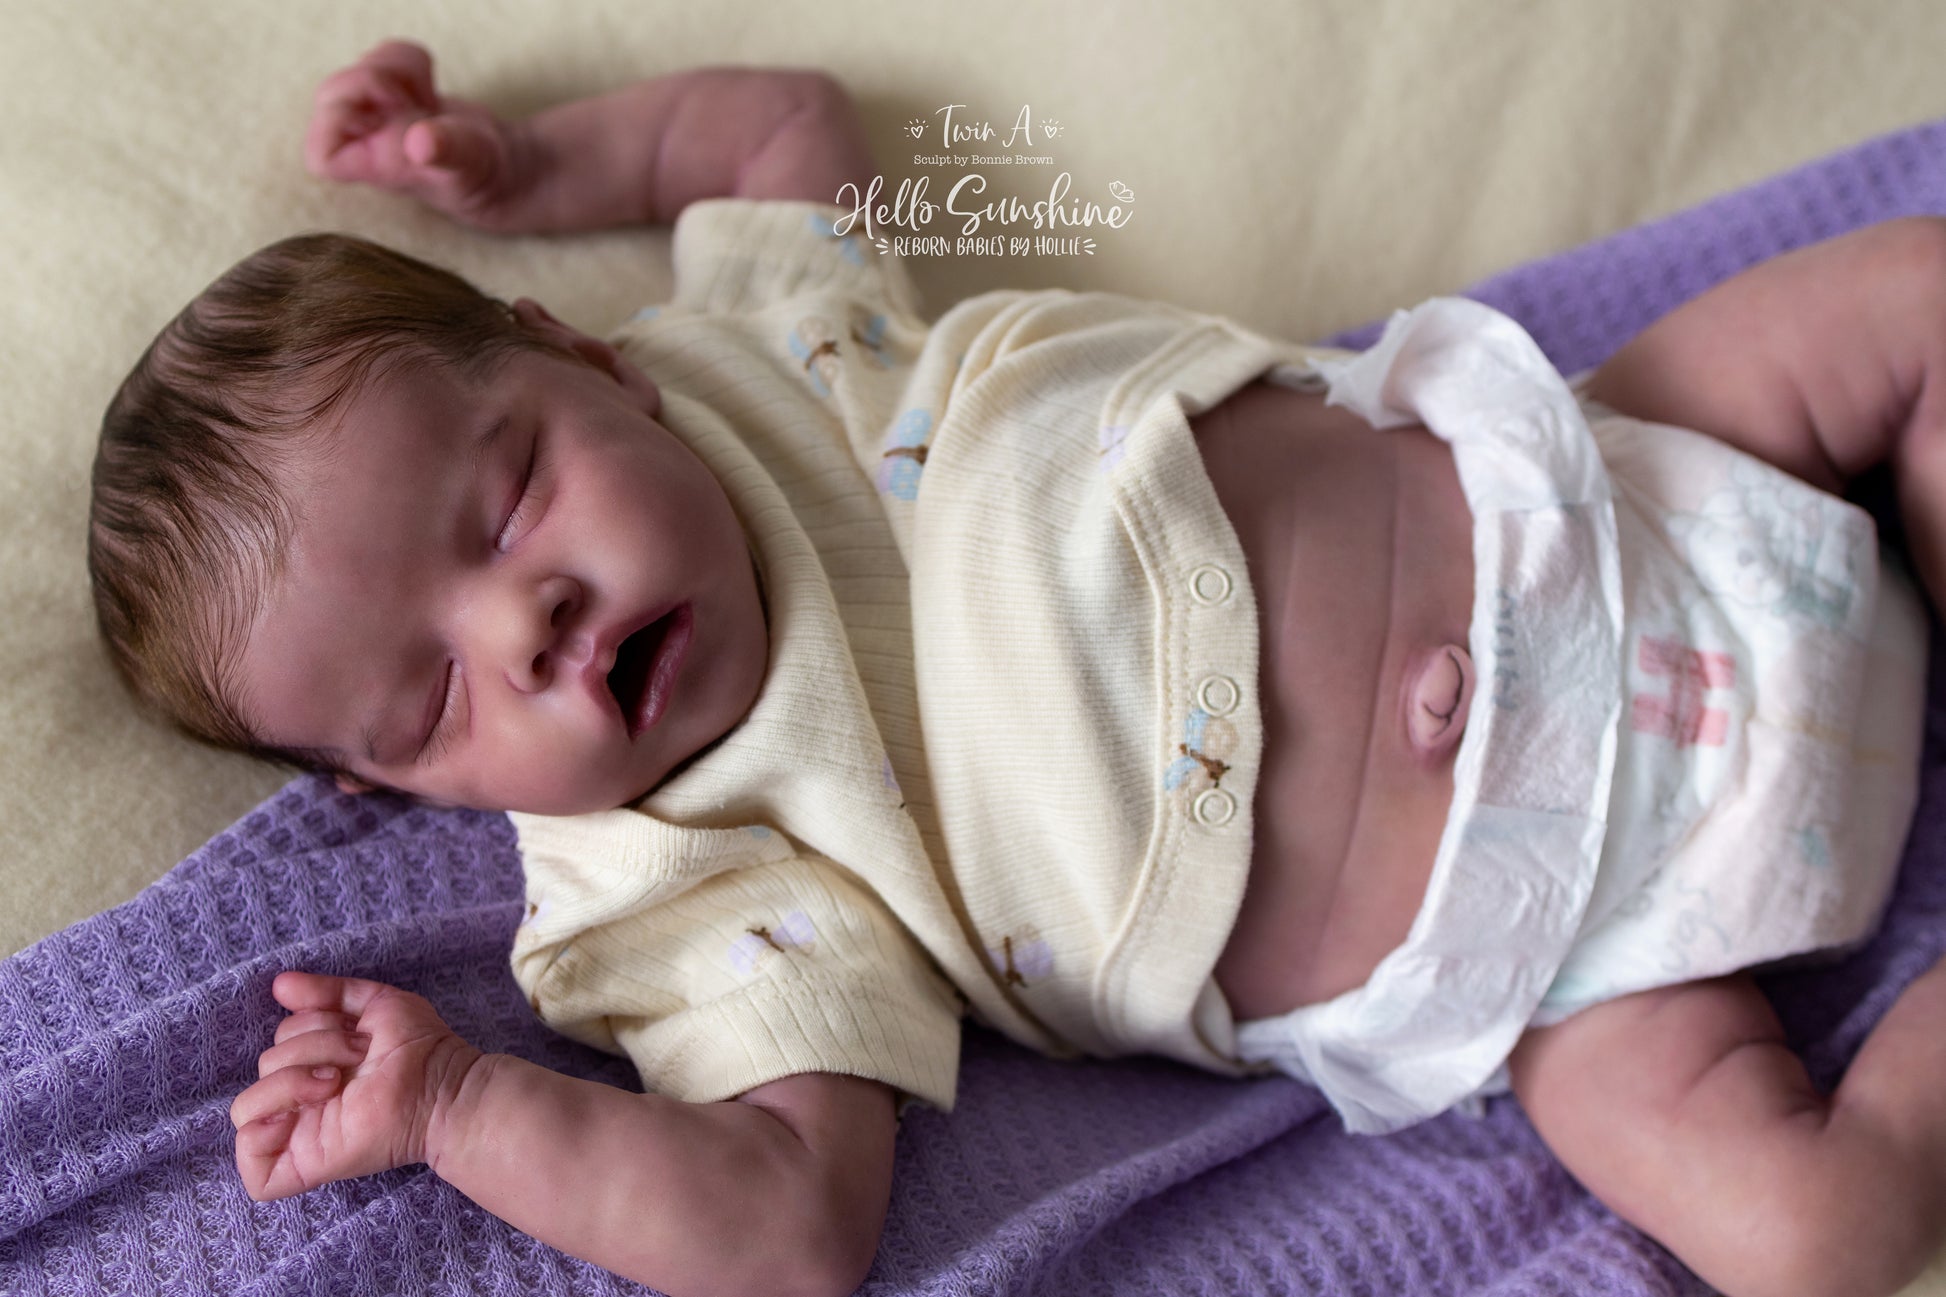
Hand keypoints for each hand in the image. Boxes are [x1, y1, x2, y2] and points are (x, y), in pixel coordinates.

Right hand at [230, 972, 482, 1200]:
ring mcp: (298, 1134)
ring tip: (336, 1082)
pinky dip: (259, 1132)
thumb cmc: (417, 1046)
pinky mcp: (301, 1165)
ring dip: (290, 1082)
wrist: (443, 1085)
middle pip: (264, 1065)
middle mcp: (301, 1099)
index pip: (276, 1041)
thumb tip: (280, 986)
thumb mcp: (371, 1003)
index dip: (307, 1025)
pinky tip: (297, 1113)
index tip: (353, 1032)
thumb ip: (326, 992)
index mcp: (313, 1066)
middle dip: (311, 1048)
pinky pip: (249, 1158)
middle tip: (357, 1059)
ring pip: (246, 1105)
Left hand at [304, 40, 537, 228]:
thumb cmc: (484, 174)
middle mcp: (370, 144)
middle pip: (332, 97)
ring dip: (391, 67)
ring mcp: (381, 120)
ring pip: (356, 72)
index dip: (338, 122)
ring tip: (424, 93)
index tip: (383, 113)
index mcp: (374, 166)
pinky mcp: (398, 100)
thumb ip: (447, 150)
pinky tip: (429, 86)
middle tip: (406, 95)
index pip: (321, 155)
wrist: (506, 168)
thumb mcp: (470, 162)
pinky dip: (408, 62)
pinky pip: (383, 62)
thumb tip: (420, 144)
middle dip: (368, 81)